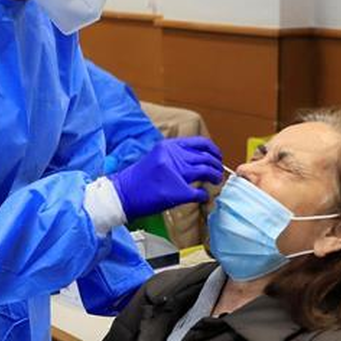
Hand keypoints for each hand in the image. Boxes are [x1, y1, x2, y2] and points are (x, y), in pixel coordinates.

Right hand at [108, 136, 222, 220]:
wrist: (122, 195)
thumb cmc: (137, 179)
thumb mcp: (156, 158)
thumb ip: (174, 156)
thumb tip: (196, 159)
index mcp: (168, 146)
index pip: (200, 143)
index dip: (213, 150)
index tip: (217, 157)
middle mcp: (173, 156)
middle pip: (206, 158)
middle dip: (216, 165)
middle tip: (218, 173)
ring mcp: (175, 173)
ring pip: (206, 171)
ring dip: (214, 177)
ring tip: (215, 182)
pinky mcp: (177, 192)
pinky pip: (199, 193)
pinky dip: (204, 196)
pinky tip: (203, 198)